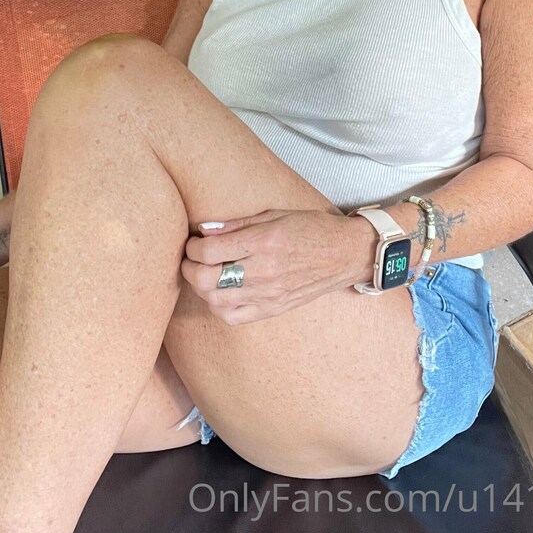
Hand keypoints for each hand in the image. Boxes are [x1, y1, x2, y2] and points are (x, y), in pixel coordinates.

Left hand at [180, 208, 358, 325]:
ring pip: (215, 300)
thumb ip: (236, 224)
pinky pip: (233, 317)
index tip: (193, 242)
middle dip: (189, 268)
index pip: (210, 251)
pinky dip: (218, 306)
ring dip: (201, 288)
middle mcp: (264, 270)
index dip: (192, 247)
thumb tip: (204, 230)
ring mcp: (269, 294)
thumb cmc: (310, 229)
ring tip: (203, 275)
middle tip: (190, 259)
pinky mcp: (273, 309)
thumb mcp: (274, 215)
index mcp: (264, 241)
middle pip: (207, 278)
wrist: (343, 255)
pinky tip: (220, 293)